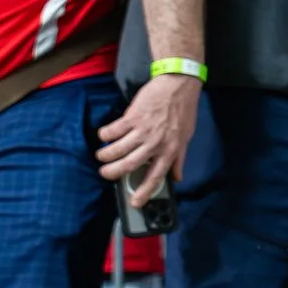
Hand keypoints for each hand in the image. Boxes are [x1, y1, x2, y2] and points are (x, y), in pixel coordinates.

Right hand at [96, 73, 200, 207]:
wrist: (178, 85)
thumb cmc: (183, 110)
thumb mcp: (186, 137)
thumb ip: (179, 159)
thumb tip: (176, 177)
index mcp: (170, 150)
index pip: (156, 176)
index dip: (144, 192)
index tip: (135, 203)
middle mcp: (155, 143)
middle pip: (128, 165)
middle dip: (112, 172)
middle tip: (105, 173)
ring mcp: (143, 130)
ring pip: (116, 149)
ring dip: (105, 154)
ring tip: (101, 155)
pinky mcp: (131, 117)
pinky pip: (112, 131)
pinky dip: (104, 135)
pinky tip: (104, 135)